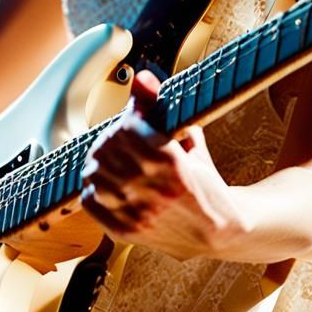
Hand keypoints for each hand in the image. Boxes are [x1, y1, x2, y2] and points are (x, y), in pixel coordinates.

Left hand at [80, 70, 246, 260]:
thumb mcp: (191, 143)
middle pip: (107, 149)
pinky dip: (92, 186)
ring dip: (99, 160)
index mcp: (172, 163)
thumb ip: (163, 111)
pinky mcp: (126, 230)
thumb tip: (142, 78)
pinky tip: (105, 180)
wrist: (221, 234)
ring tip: (111, 156)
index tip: (134, 116)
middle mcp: (152, 188)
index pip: (128, 128)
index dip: (127, 117)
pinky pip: (90, 201)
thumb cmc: (206, 186)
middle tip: (121, 135)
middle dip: (112, 137)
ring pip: (94, 174)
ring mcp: (137, 213)